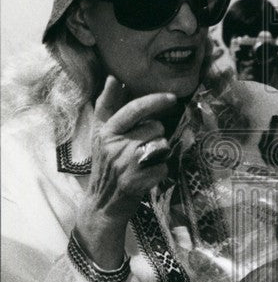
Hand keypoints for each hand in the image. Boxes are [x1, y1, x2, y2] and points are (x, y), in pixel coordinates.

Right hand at [74, 76, 176, 266]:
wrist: (102, 204)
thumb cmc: (105, 164)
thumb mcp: (101, 135)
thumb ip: (107, 106)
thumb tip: (113, 78)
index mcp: (107, 131)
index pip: (135, 109)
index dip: (155, 101)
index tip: (172, 98)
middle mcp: (115, 145)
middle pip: (155, 128)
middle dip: (155, 136)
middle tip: (142, 149)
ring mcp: (126, 164)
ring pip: (162, 146)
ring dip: (159, 154)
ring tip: (144, 163)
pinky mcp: (137, 181)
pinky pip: (164, 167)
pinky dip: (160, 172)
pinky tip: (147, 176)